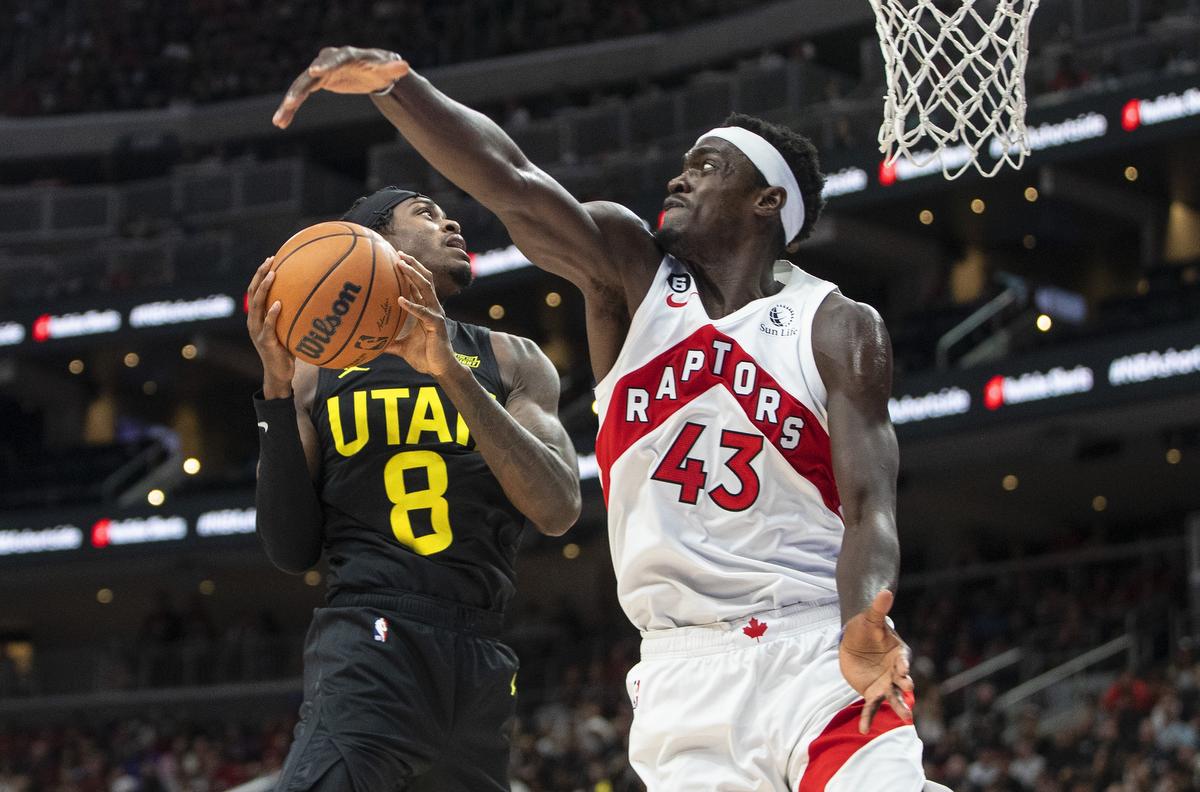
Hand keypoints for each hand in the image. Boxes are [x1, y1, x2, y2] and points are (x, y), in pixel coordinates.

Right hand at [246, 257, 294, 397]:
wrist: (280, 374)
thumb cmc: (287, 349)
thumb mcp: (290, 328)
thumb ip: (296, 314)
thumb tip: (318, 297)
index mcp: (258, 315)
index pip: (256, 289)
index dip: (261, 274)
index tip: (271, 258)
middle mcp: (254, 320)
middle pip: (253, 292)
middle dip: (260, 274)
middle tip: (270, 260)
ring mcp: (258, 331)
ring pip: (257, 305)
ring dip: (264, 289)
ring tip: (273, 275)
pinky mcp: (265, 342)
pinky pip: (268, 326)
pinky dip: (272, 314)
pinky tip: (278, 304)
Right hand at [273, 46, 410, 127]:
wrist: (371, 70)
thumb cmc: (380, 68)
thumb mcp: (387, 69)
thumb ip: (393, 68)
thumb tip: (404, 66)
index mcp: (345, 56)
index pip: (333, 60)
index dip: (324, 66)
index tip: (314, 72)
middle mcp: (328, 61)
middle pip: (310, 74)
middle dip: (299, 88)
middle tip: (290, 101)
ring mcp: (319, 71)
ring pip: (300, 87)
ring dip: (289, 103)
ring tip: (279, 120)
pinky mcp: (316, 82)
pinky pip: (300, 95)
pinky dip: (290, 108)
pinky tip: (281, 123)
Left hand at [390, 253, 458, 378]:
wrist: (439, 369)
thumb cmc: (424, 356)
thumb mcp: (401, 347)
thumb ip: (388, 342)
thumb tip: (370, 345)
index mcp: (425, 309)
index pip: (418, 284)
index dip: (410, 270)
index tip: (396, 257)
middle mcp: (432, 307)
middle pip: (425, 279)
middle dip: (413, 265)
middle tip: (398, 254)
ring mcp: (436, 315)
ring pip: (426, 289)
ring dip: (413, 275)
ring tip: (401, 265)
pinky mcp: (437, 325)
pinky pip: (423, 313)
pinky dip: (412, 305)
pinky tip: (400, 299)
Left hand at [838, 589, 914, 733]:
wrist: (855, 641)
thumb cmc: (865, 628)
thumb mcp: (870, 618)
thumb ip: (878, 609)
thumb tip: (885, 590)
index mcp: (899, 653)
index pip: (903, 659)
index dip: (903, 665)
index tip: (904, 671)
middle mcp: (895, 671)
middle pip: (902, 681)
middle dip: (906, 688)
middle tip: (908, 693)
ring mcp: (885, 684)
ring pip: (893, 697)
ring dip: (899, 707)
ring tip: (906, 718)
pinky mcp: (872, 692)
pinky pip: (872, 707)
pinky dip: (868, 718)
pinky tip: (864, 730)